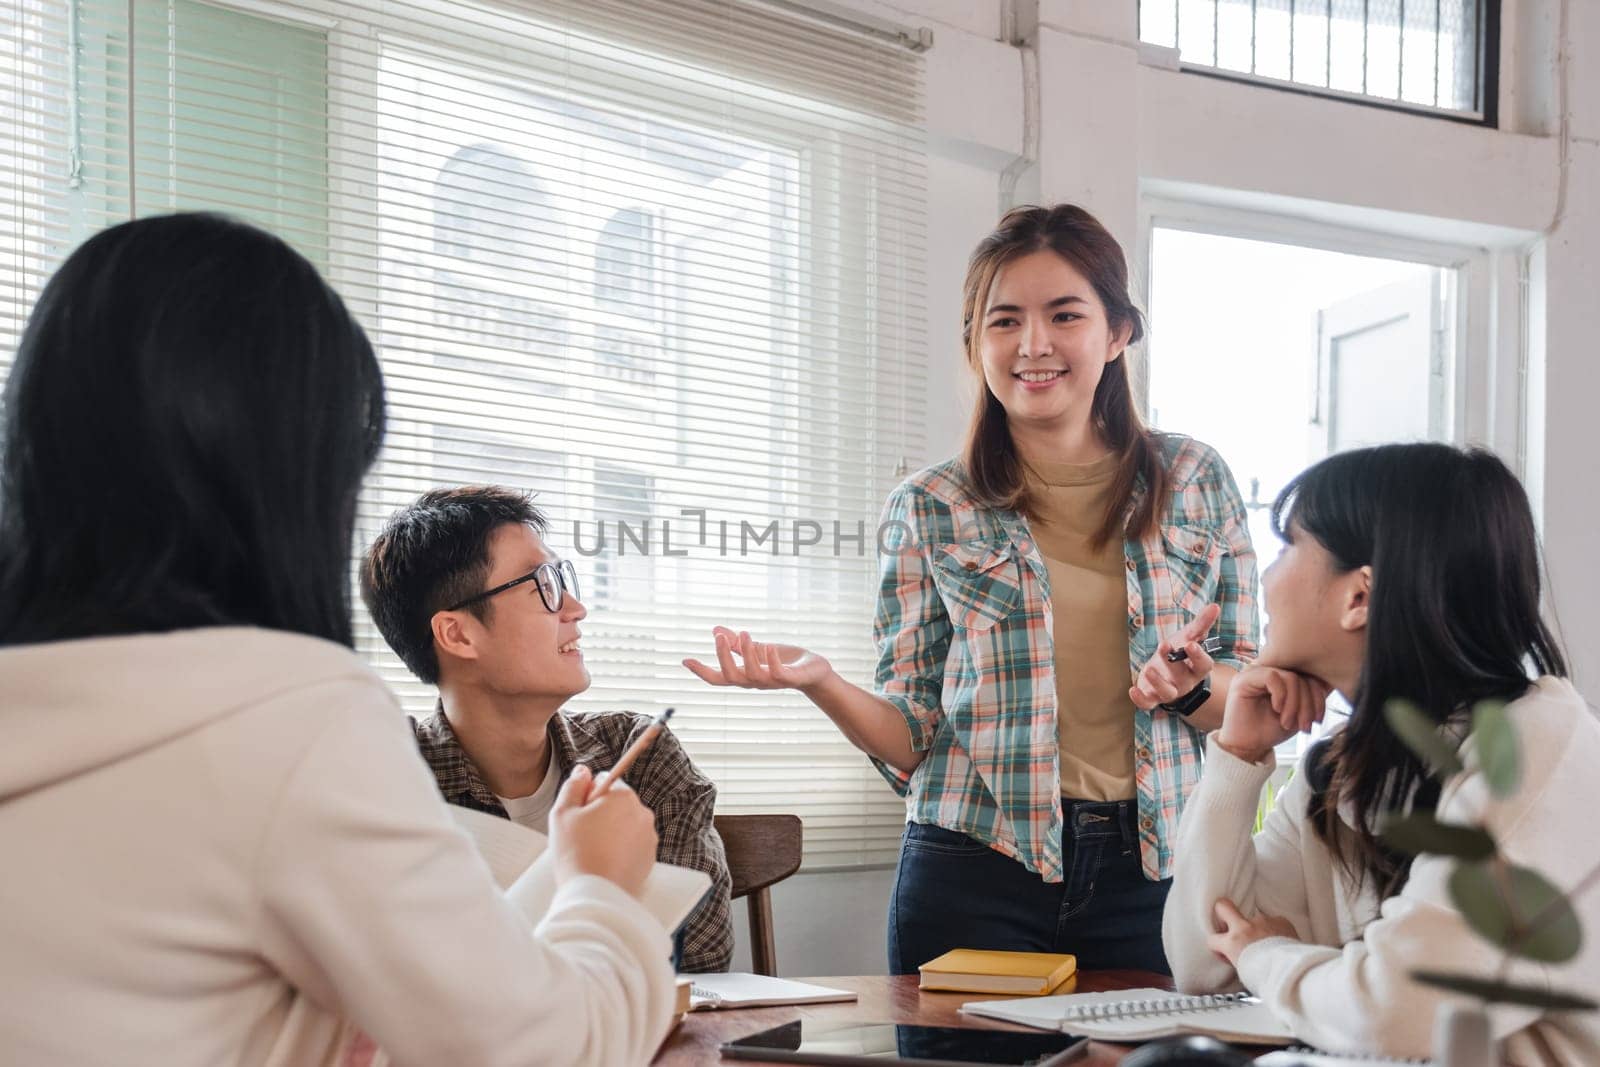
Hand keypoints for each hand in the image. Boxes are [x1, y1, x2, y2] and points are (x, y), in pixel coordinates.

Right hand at [549, 764, 657, 896]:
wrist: (594, 895)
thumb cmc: (576, 854)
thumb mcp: (562, 813)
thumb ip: (573, 785)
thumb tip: (583, 771)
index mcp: (623, 796)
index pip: (605, 780)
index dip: (587, 795)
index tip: (578, 815)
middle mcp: (642, 813)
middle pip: (617, 803)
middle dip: (600, 814)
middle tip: (582, 836)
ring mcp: (649, 837)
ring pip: (624, 825)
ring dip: (610, 833)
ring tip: (592, 853)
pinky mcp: (649, 859)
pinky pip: (631, 846)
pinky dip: (619, 851)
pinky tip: (603, 863)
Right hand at [682, 625, 833, 692]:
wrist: (813, 670)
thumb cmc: (784, 661)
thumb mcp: (757, 649)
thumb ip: (736, 644)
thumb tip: (715, 630)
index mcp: (744, 675)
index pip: (718, 678)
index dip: (701, 671)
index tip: (685, 660)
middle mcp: (755, 682)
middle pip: (731, 677)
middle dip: (723, 657)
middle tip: (719, 637)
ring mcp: (772, 682)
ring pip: (752, 675)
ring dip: (746, 654)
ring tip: (744, 633)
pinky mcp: (789, 678)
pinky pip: (777, 673)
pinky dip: (770, 660)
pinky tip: (766, 645)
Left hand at [1129, 603, 1221, 709]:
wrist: (1165, 671)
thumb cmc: (1179, 653)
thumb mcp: (1188, 637)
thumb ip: (1201, 624)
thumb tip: (1214, 606)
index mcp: (1197, 668)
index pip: (1203, 665)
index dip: (1198, 656)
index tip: (1190, 644)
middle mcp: (1186, 683)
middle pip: (1183, 676)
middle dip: (1173, 662)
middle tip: (1164, 645)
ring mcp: (1169, 692)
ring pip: (1167, 692)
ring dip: (1158, 681)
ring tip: (1149, 668)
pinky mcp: (1152, 698)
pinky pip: (1148, 704)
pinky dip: (1140, 700)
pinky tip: (1132, 689)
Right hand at [1207, 897, 1299, 966]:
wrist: (1293, 973)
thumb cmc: (1268, 978)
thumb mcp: (1244, 972)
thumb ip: (1238, 959)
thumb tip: (1240, 957)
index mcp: (1232, 943)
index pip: (1212, 939)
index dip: (1217, 946)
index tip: (1225, 953)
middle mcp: (1244, 928)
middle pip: (1223, 906)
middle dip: (1223, 912)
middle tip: (1229, 923)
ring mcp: (1262, 921)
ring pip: (1254, 918)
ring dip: (1258, 928)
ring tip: (1269, 944)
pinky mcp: (1280, 920)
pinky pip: (1274, 921)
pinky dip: (1276, 929)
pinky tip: (1282, 941)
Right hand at [1213, 665, 1331, 762]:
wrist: (1248, 747)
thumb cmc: (1270, 731)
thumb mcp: (1299, 713)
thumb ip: (1310, 697)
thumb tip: (1332, 683)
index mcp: (1282, 677)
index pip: (1309, 676)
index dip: (1318, 697)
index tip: (1317, 720)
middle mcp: (1269, 671)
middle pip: (1302, 676)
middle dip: (1308, 704)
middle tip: (1304, 726)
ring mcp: (1255, 673)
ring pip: (1290, 677)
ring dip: (1295, 704)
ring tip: (1288, 722)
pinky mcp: (1244, 679)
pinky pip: (1272, 677)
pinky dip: (1281, 696)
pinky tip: (1277, 710)